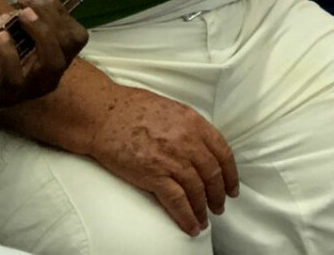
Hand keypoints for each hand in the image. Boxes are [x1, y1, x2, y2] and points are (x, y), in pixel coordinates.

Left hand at [0, 0, 87, 109]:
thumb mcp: (13, 32)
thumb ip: (25, 18)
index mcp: (56, 59)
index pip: (76, 37)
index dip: (63, 12)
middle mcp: (51, 76)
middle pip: (67, 45)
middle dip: (49, 15)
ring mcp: (32, 88)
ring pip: (52, 62)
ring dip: (40, 31)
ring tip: (22, 13)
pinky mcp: (8, 95)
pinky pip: (14, 76)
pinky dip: (9, 53)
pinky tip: (1, 36)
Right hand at [86, 86, 237, 235]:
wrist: (102, 114)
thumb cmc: (129, 107)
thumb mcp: (169, 107)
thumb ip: (188, 125)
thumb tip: (198, 144)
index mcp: (193, 122)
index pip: (223, 152)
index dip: (230, 174)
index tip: (231, 187)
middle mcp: (187, 141)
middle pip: (213, 175)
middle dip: (218, 195)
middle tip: (219, 206)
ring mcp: (171, 159)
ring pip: (197, 191)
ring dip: (203, 209)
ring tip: (203, 219)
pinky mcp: (154, 175)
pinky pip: (178, 202)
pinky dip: (187, 217)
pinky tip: (191, 225)